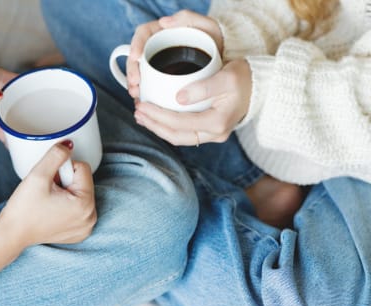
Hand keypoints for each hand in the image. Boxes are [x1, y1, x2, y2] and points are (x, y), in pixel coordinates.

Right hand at [0, 141, 96, 247]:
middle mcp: (91, 217)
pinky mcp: (81, 232)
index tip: (50, 181)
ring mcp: (87, 227)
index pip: (83, 168)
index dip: (63, 170)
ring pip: (82, 194)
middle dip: (66, 182)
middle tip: (48, 192)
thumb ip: (56, 155)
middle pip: (84, 182)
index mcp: (85, 204)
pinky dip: (69, 206)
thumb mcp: (38, 176)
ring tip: (50, 202)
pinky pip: (80, 209)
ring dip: (67, 193)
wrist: (13, 234)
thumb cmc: (24, 209)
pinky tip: (54, 211)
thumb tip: (69, 145)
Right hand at [127, 10, 222, 98]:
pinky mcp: (164, 81)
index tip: (135, 57)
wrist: (225, 64)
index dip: (136, 44)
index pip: (144, 34)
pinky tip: (145, 104)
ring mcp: (160, 66)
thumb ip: (189, 18)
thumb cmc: (217, 43)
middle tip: (135, 85)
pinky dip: (146, 97)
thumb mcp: (208, 27)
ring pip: (141, 75)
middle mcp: (160, 49)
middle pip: (138, 58)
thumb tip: (164, 23)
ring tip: (138, 96)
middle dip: (132, 71)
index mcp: (165, 33)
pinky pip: (150, 88)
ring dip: (136, 87)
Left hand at [134, 59, 251, 145]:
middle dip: (154, 125)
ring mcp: (213, 135)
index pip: (180, 123)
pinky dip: (168, 127)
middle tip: (137, 112)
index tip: (142, 106)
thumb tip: (178, 98)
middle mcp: (215, 134)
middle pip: (177, 136)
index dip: (158, 116)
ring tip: (142, 117)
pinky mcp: (209, 131)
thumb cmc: (244, 79)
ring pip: (179, 137)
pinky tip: (157, 118)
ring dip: (159, 128)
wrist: (260, 87)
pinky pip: (184, 133)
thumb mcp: (226, 77)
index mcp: (218, 123)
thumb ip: (203, 88)